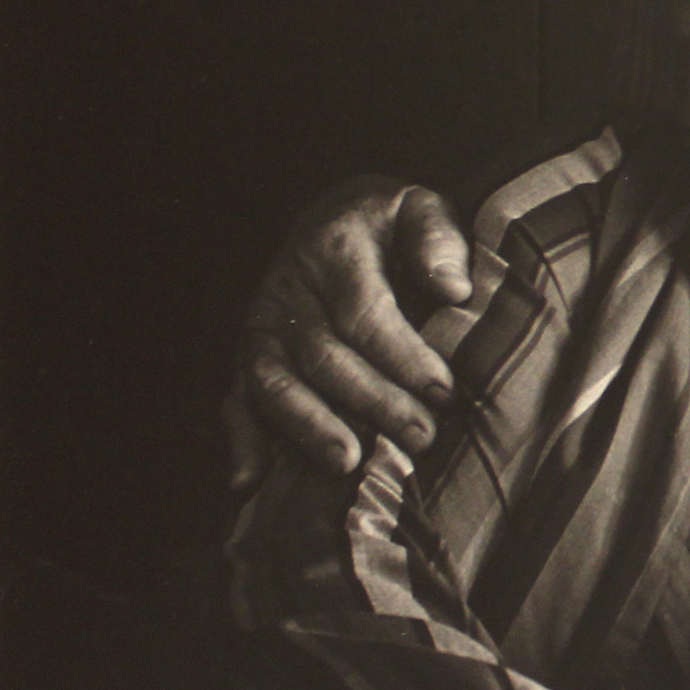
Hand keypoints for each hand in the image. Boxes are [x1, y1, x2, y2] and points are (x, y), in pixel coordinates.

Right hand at [228, 175, 472, 484]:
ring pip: (276, 383)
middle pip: (325, 356)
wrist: (332, 220)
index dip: (403, 357)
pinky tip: (250, 481)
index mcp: (332, 251)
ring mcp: (262, 328)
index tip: (444, 391)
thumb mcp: (418, 208)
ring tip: (349, 463)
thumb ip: (437, 240)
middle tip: (421, 437)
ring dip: (310, 426)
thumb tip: (453, 290)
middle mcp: (287, 292)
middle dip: (375, 401)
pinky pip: (236, 400)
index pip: (365, 313)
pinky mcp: (249, 356)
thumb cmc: (389, 224)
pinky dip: (241, 440)